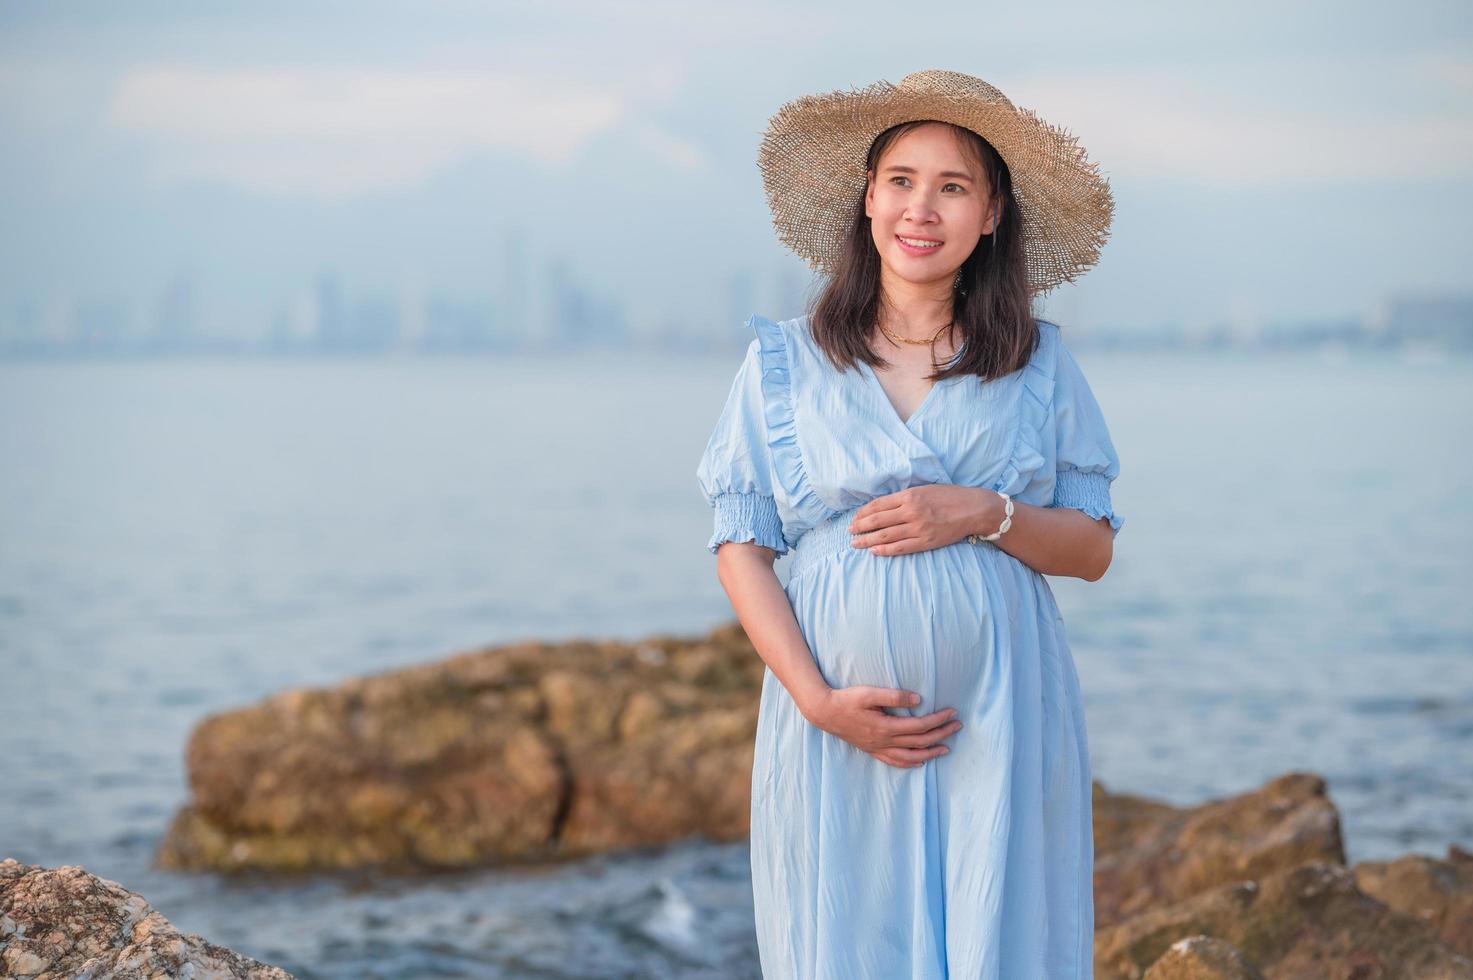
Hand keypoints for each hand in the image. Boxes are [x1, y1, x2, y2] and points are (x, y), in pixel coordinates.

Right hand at [801, 685, 961, 768]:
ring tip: (946, 748)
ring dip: (931, 753)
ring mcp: (878, 749)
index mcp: (886, 727)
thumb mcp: (869, 693)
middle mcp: (884, 741)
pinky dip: (910, 763)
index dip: (938, 720)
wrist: (824, 712)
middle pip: (920, 741)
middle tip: (957, 726)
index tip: (952, 712)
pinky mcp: (872, 750)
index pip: (920, 726)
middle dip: (941, 734)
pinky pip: (895, 762)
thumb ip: (894, 696)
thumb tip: (918, 700)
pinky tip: (920, 761)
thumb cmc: (846, 700)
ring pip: (911, 756)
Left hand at [847, 484, 999, 556]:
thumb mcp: (925, 489)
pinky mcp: (925, 542)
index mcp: (910, 496)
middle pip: (878, 521)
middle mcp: (911, 512)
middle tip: (849, 531)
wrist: (973, 509)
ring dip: (867, 540)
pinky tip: (874, 551)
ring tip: (855, 544)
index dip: (863, 513)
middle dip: (860, 527)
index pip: (878, 505)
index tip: (855, 518)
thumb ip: (905, 497)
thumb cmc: (950, 496)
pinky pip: (900, 548)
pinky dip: (885, 550)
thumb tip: (884, 505)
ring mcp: (918, 528)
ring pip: (885, 536)